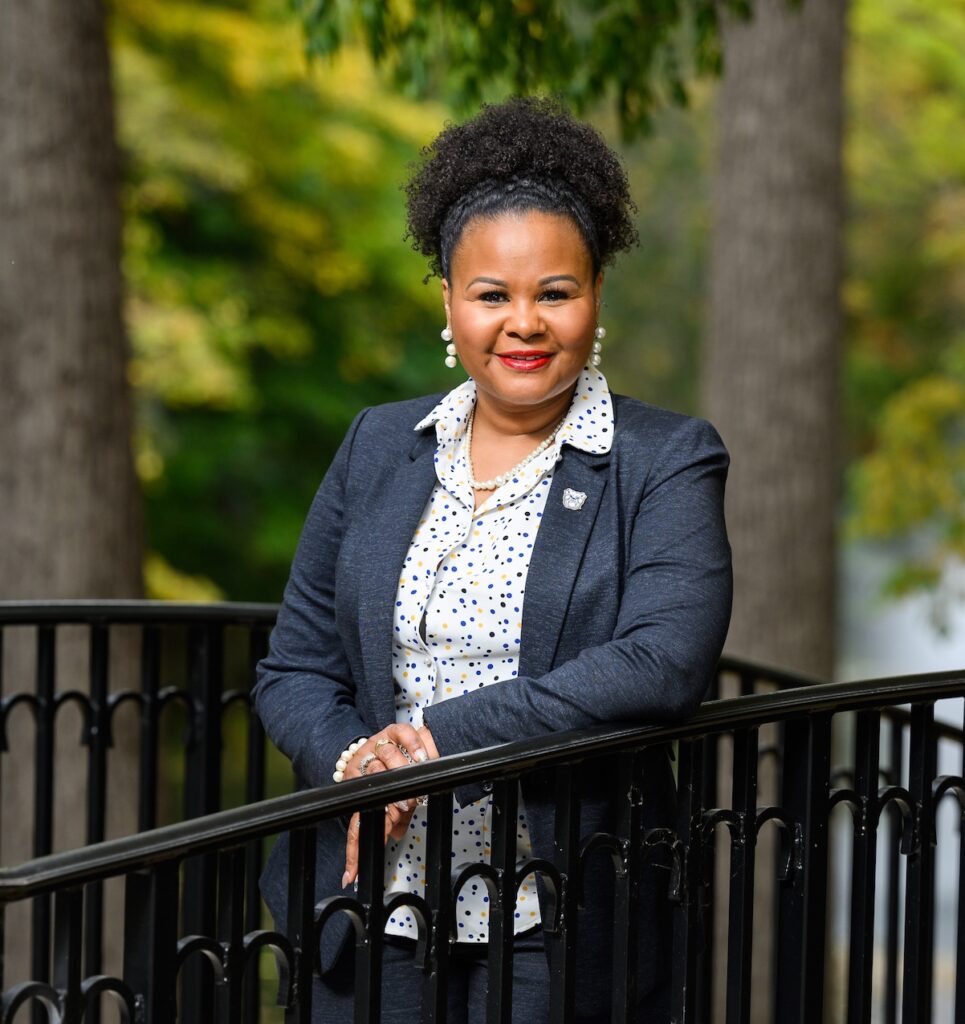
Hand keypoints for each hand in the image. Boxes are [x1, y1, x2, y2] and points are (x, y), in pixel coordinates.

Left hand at [341, 723, 436, 886]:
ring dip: (404, 772)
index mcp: (362, 791)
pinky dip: (415, 746)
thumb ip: (396, 817)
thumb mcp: (395, 797)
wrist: (398, 736)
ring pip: (387, 758)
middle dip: (393, 801)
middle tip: (404, 806)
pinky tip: (421, 756)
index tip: (351, 876)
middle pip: (375, 788)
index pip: (356, 824)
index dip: (354, 850)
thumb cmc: (397, 770)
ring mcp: (378, 746)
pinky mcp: (394, 729)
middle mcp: (365, 768)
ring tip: (415, 779)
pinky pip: (404, 735)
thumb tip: (394, 835)